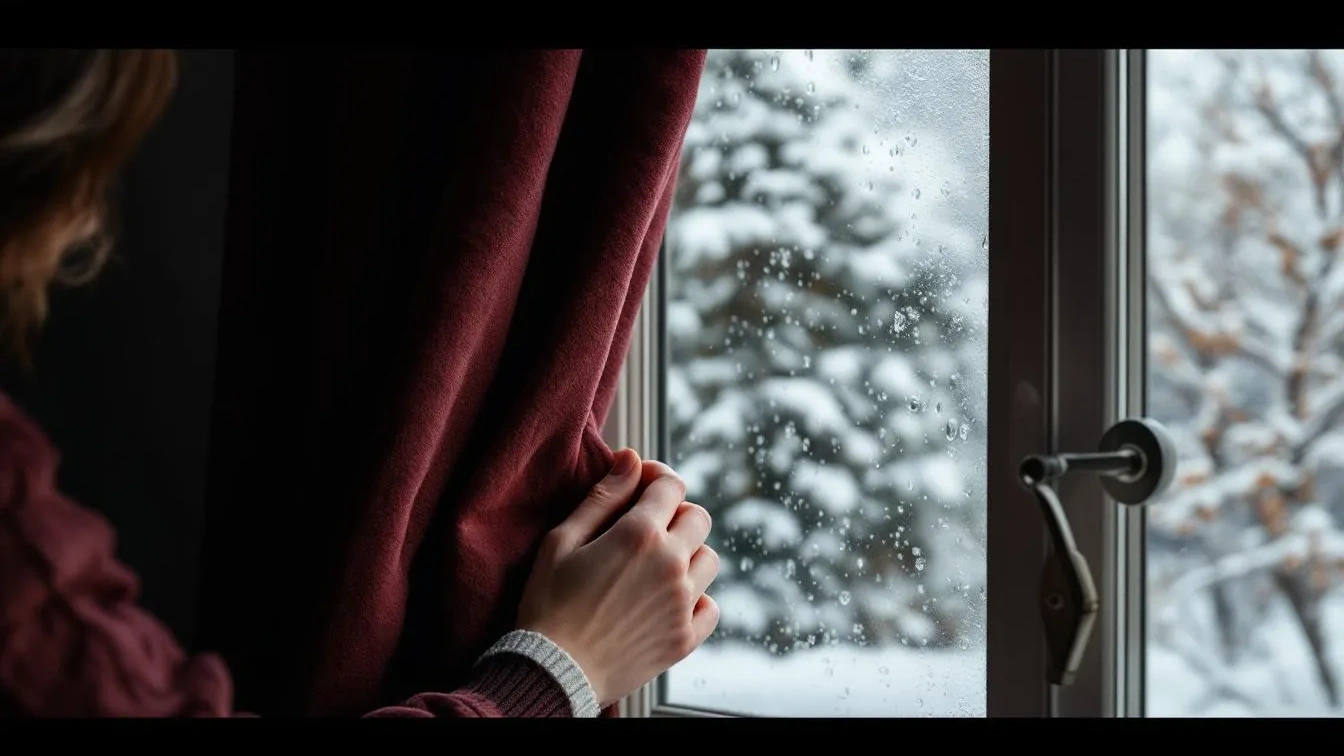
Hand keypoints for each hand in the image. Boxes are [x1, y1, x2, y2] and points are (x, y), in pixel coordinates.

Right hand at [516, 448, 719, 706]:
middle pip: (699, 518)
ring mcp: (682, 604)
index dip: (657, 478)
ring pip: (708, 560)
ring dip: (687, 555)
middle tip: (645, 529)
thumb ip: (603, 496)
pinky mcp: (685, 638)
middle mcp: (671, 565)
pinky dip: (695, 599)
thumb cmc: (548, 603)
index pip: (672, 486)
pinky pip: (710, 606)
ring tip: (653, 568)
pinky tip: (666, 602)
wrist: (553, 671)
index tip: (640, 486)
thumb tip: (632, 458)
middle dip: (675, 514)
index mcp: (640, 535)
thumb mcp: (562, 541)